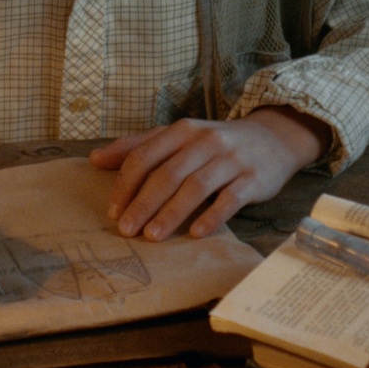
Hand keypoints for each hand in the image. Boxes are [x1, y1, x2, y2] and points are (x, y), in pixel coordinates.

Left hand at [89, 107, 331, 241]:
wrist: (273, 138)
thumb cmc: (216, 143)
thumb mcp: (178, 137)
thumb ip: (138, 147)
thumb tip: (94, 159)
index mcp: (181, 131)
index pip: (145, 156)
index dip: (126, 185)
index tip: (114, 211)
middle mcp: (205, 141)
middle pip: (167, 174)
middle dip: (143, 204)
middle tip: (127, 230)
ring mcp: (230, 159)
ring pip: (195, 187)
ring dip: (171, 213)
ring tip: (153, 236)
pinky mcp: (252, 179)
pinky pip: (230, 198)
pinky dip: (212, 216)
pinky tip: (196, 233)